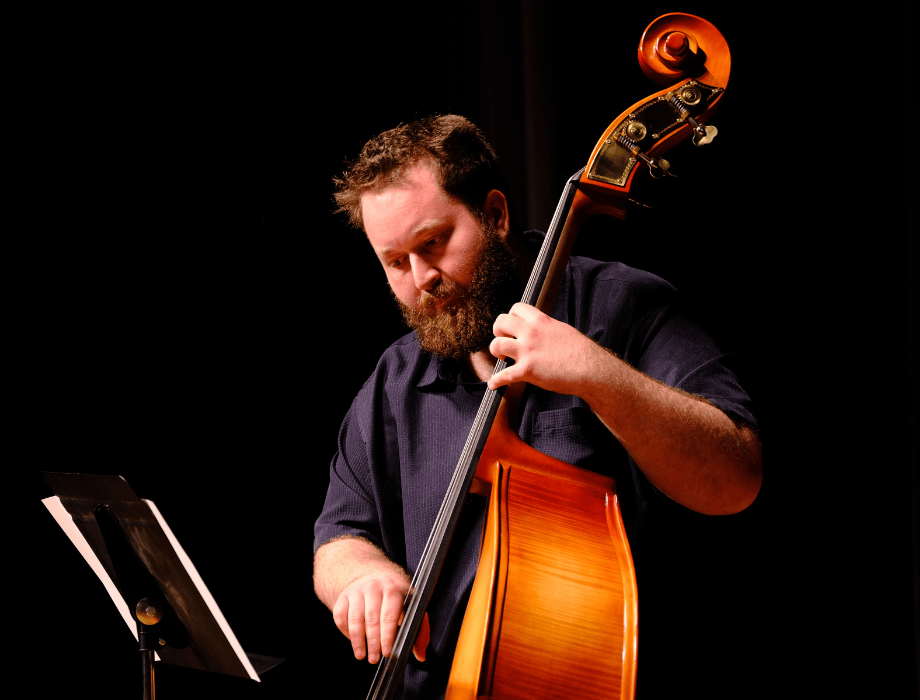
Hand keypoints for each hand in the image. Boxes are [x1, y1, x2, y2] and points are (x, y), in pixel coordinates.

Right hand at [331, 571, 429, 663]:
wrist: (374, 576)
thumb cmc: (396, 598)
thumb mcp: (411, 607)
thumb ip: (418, 629)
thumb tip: (420, 654)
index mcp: (393, 588)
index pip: (389, 614)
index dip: (387, 635)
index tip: (387, 652)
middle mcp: (374, 586)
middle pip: (372, 618)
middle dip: (373, 641)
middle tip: (374, 659)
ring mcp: (357, 590)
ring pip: (355, 618)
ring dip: (357, 640)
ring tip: (361, 655)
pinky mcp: (344, 596)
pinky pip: (340, 616)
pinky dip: (346, 631)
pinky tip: (353, 641)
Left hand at [487, 303, 601, 394]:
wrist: (591, 369)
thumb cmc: (581, 352)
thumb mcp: (562, 330)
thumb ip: (546, 328)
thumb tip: (539, 330)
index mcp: (541, 321)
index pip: (516, 308)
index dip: (510, 317)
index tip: (511, 326)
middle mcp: (531, 333)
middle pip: (501, 322)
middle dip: (498, 331)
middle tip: (503, 340)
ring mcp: (528, 351)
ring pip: (496, 345)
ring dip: (495, 352)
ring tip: (502, 358)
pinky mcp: (527, 370)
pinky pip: (503, 375)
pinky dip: (496, 381)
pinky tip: (494, 384)